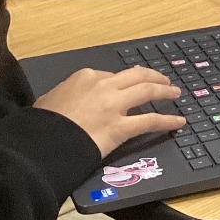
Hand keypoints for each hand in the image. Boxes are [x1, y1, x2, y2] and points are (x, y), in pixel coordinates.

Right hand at [34, 66, 184, 157]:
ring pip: (146, 90)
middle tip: (163, 80)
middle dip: (152, 76)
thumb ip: (65, 96)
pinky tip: (178, 122)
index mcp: (85, 77)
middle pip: (136, 76)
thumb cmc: (41, 124)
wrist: (41, 143)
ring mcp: (113, 105)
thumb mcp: (49, 100)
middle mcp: (103, 86)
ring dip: (164, 90)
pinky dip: (167, 120)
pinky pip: (149, 121)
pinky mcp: (120, 127)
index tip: (130, 85)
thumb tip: (66, 101)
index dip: (123, 82)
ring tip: (174, 92)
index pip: (111, 76)